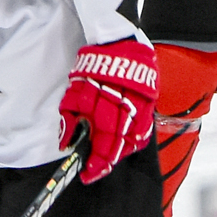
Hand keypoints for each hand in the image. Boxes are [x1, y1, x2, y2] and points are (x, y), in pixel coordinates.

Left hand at [58, 38, 158, 182]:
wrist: (119, 42)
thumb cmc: (94, 67)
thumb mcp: (74, 90)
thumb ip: (69, 118)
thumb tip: (66, 143)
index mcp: (101, 102)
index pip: (99, 140)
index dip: (94, 161)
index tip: (87, 174)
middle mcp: (122, 105)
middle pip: (116, 142)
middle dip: (105, 160)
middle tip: (95, 170)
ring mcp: (139, 104)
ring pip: (132, 138)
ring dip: (119, 151)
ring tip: (108, 159)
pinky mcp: (150, 102)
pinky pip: (144, 129)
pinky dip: (135, 140)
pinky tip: (126, 146)